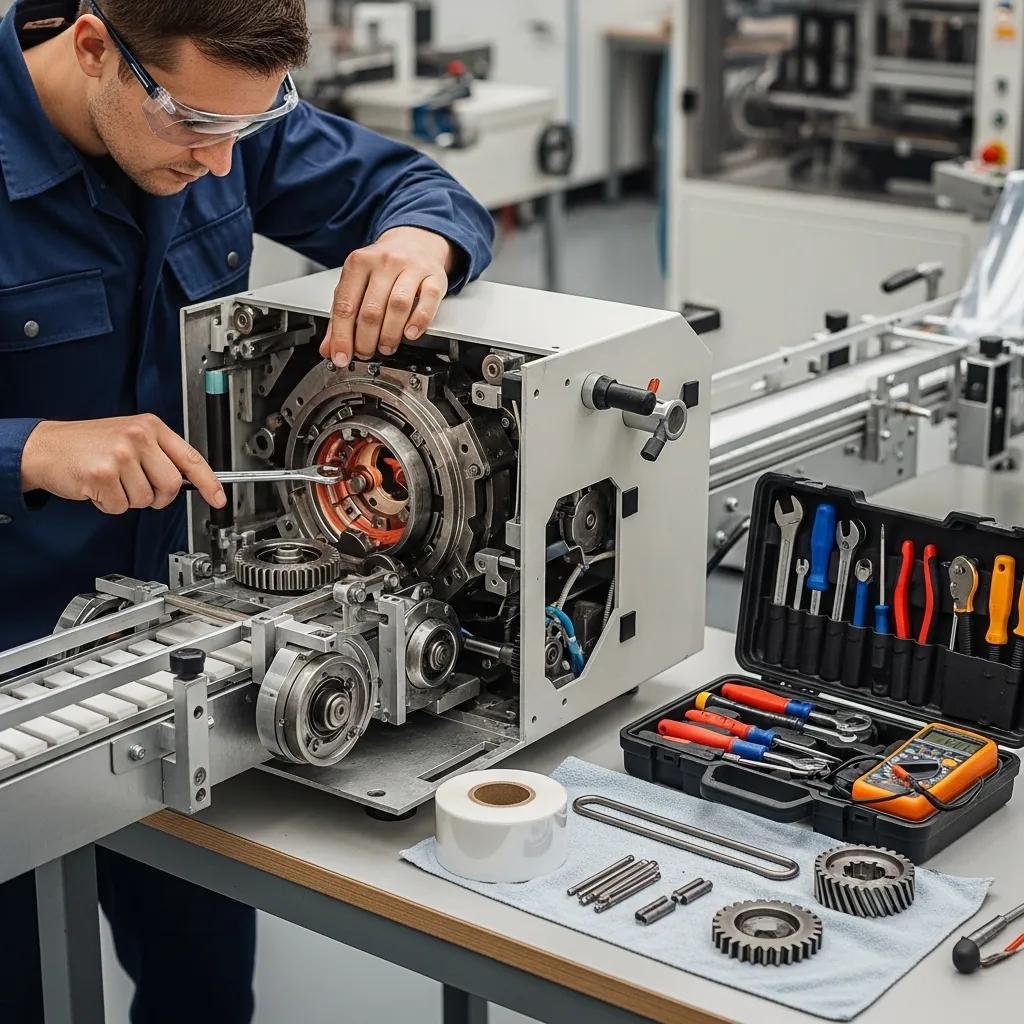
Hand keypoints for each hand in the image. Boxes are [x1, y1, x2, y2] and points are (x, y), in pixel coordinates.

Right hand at [21, 415, 225, 513]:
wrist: (46, 446)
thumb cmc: (89, 444)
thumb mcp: (130, 437)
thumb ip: (160, 455)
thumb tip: (191, 481)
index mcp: (151, 427)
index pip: (191, 458)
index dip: (209, 483)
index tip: (218, 499)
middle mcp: (139, 437)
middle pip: (172, 485)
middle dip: (158, 496)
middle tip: (136, 487)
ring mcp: (121, 454)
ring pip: (146, 499)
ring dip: (128, 499)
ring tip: (111, 481)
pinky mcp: (103, 474)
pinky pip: (120, 507)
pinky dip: (108, 505)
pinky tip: (97, 487)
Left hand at [320, 226, 454, 364]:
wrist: (415, 242)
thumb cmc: (383, 268)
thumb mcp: (357, 283)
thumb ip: (341, 316)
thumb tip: (329, 348)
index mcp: (358, 263)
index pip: (346, 305)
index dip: (342, 336)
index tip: (342, 357)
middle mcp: (384, 262)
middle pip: (371, 309)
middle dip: (366, 340)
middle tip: (366, 353)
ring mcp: (410, 267)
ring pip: (398, 306)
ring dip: (390, 334)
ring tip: (385, 347)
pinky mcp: (433, 276)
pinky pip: (428, 300)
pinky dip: (419, 321)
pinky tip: (411, 334)